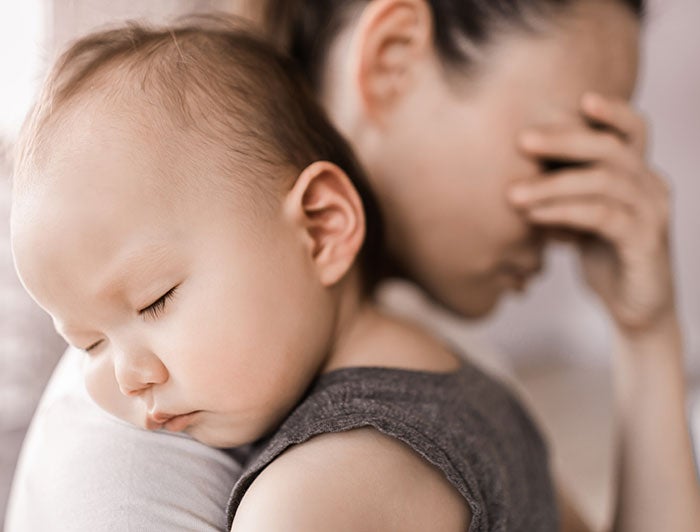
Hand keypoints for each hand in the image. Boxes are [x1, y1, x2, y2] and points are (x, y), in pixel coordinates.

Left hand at [508, 93, 674, 334]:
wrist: (634, 308)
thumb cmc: (602, 256)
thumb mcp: (581, 217)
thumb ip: (565, 191)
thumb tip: (516, 170)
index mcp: (638, 174)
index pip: (634, 129)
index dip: (612, 111)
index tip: (580, 98)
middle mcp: (651, 186)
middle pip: (611, 149)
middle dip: (564, 140)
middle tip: (522, 140)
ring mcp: (653, 212)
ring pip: (603, 182)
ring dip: (552, 185)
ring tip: (512, 193)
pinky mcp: (646, 241)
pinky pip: (602, 216)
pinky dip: (564, 212)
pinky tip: (534, 216)